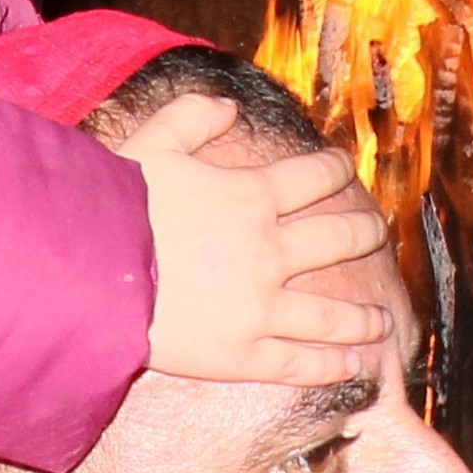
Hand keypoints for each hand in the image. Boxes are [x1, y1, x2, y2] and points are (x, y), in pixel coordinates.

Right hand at [127, 90, 389, 382]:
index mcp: (251, 197)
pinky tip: (356, 365)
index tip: (345, 168)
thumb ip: (193, 116)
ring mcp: (260, 308)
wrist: (89, 275)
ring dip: (365, 317)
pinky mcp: (242, 355)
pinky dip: (333, 364)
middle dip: (366, 233)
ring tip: (384, 320)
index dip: (335, 169)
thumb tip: (230, 107)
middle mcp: (269, 252)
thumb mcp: (152, 144)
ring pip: (332, 314)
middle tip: (378, 232)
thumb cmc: (117, 207)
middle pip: (338, 239)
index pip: (313, 177)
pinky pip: (300, 362)